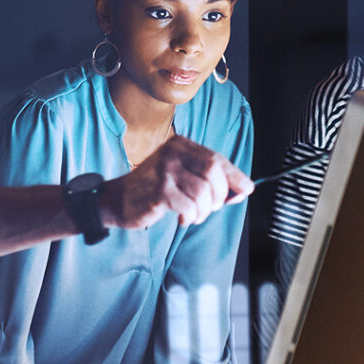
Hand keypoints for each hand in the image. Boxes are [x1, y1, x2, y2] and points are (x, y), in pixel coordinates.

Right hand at [102, 137, 253, 230]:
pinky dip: (191, 217)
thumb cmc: (153, 189)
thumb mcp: (181, 177)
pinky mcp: (159, 191)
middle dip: (219, 196)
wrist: (117, 200)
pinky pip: (190, 206)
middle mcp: (173, 153)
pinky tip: (182, 218)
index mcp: (180, 145)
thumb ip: (210, 180)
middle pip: (214, 172)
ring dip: (204, 211)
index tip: (246, 190)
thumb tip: (244, 189)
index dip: (235, 177)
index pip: (217, 159)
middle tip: (210, 208)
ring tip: (194, 215)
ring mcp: (164, 170)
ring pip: (204, 192)